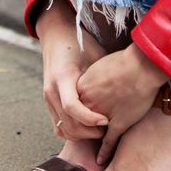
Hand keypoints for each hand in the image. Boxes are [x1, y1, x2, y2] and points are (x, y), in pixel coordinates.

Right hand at [36, 0, 108, 140]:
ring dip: (81, 134)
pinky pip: (58, 127)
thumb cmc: (79, 43)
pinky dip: (72, 131)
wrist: (56, 36)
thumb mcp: (93, 53)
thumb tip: (123, 90)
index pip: (72, 106)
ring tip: (100, 129)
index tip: (107, 121)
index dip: (89, 118)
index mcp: (62, 76)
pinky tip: (87, 127)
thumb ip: (102, 75)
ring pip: (62, 129)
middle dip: (89, 131)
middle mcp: (51, 90)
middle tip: (108, 129)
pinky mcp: (48, 103)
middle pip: (68, 123)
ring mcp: (48, 98)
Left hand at [77, 44, 168, 163]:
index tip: (80, 111)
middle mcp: (89, 105)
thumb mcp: (98, 65)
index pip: (71, 105)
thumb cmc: (122, 62)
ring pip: (90, 133)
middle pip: (77, 121)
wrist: (140, 67)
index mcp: (82, 89)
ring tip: (93, 140)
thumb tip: (88, 79)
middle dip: (81, 126)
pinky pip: (108, 142)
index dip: (76, 109)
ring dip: (91, 137)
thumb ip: (90, 77)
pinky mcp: (117, 125)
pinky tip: (101, 159)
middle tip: (84, 128)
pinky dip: (104, 152)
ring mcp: (102, 117)